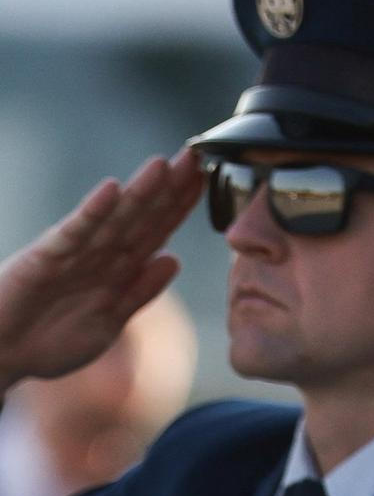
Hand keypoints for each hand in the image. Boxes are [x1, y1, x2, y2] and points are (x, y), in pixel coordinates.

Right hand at [0, 149, 204, 392]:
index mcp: (117, 267)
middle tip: (198, 155)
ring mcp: (71, 254)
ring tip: (163, 164)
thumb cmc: (47, 340)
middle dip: (170, 187)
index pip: (156, 229)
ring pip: (113, 218)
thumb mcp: (109, 320)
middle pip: (141, 214)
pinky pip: (72, 234)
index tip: (207, 180)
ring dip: (139, 191)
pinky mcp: (43, 259)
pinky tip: (111, 191)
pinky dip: (92, 212)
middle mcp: (98, 254)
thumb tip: (174, 260)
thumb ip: (141, 291)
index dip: (181, 205)